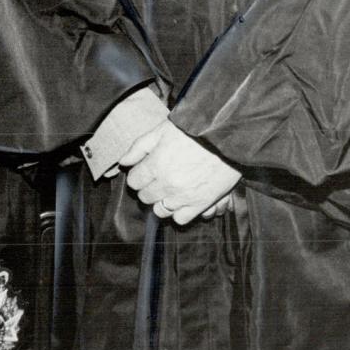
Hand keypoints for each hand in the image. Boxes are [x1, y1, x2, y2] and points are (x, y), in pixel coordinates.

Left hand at [118, 120, 240, 225]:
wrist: (226, 136)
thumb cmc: (194, 130)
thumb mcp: (162, 130)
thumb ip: (139, 147)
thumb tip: (123, 162)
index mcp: (156, 164)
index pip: (134, 181)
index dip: (137, 175)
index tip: (144, 170)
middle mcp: (167, 183)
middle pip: (145, 197)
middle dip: (147, 188)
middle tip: (157, 179)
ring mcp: (184, 196)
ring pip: (160, 211)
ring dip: (161, 201)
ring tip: (168, 190)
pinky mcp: (201, 204)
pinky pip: (180, 219)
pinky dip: (178, 212)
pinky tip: (181, 200)